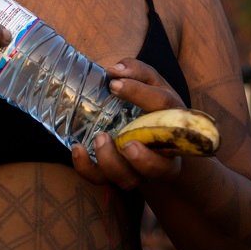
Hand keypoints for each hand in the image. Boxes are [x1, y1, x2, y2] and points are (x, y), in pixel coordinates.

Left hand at [71, 58, 186, 189]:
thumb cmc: (153, 108)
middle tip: (122, 139)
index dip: (140, 94)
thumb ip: (138, 72)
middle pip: (157, 165)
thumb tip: (114, 70)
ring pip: (128, 178)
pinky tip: (77, 148)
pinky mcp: (115, 174)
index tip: (114, 84)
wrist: (158, 143)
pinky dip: (86, 168)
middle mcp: (160, 153)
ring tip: (100, 138)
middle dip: (141, 158)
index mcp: (173, 122)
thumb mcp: (153, 84)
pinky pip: (101, 179)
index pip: (162, 107)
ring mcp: (138, 170)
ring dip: (111, 162)